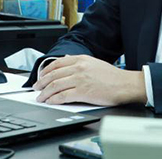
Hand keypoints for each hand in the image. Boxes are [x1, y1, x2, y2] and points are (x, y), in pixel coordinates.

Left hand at [32, 55, 146, 105]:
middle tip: (36, 88)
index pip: (56, 63)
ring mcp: (80, 79)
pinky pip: (62, 96)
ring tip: (41, 97)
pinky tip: (51, 102)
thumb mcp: (94, 62)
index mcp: (81, 59)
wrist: (125, 85)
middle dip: (41, 83)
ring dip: (44, 93)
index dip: (45, 71)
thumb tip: (66, 60)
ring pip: (55, 86)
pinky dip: (54, 100)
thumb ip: (79, 62)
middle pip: (53, 75)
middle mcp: (79, 67)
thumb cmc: (112, 77)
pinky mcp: (82, 92)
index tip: (40, 77)